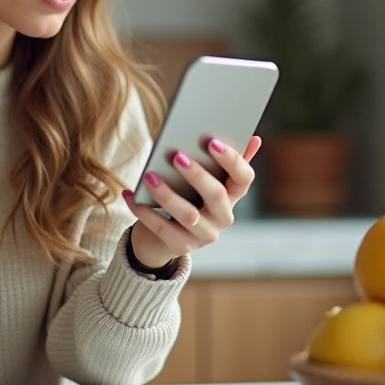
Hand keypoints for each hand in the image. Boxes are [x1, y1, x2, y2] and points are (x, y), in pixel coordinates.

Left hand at [123, 136, 261, 268]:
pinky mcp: (180, 246)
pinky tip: (129, 194)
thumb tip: (255, 137)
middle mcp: (223, 218)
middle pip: (216, 196)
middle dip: (198, 175)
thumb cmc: (188, 197)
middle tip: (177, 157)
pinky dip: (142, 210)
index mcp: (233, 196)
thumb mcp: (207, 180)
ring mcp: (203, 235)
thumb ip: (227, 161)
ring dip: (167, 194)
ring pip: (188, 215)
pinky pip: (161, 227)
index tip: (213, 142)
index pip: (244, 178)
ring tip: (149, 176)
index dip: (233, 161)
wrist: (163, 237)